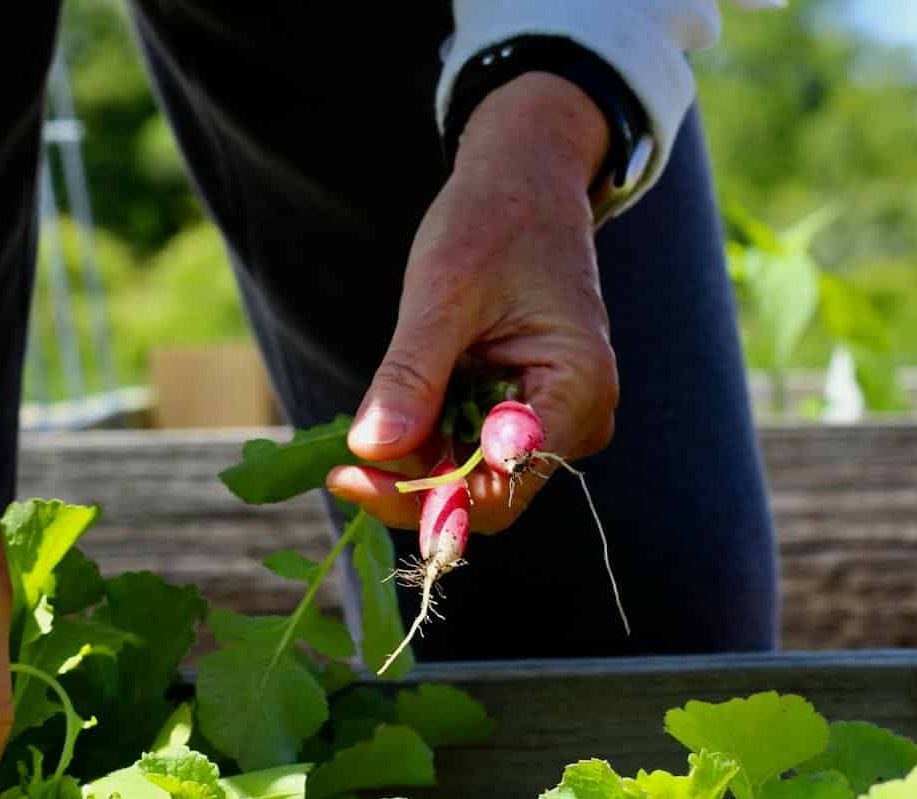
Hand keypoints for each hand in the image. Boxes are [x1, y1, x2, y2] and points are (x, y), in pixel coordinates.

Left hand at [328, 73, 619, 532]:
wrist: (525, 183)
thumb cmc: (494, 222)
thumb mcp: (444, 292)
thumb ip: (412, 373)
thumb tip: (370, 448)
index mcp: (576, 391)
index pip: (499, 486)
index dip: (425, 497)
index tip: (349, 476)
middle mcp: (574, 421)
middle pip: (486, 495)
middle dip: (412, 489)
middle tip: (340, 470)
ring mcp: (550, 422)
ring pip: (471, 478)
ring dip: (412, 469)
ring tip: (352, 450)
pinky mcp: (521, 415)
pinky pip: (467, 449)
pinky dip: (422, 445)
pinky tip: (385, 426)